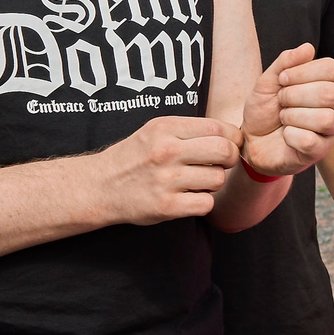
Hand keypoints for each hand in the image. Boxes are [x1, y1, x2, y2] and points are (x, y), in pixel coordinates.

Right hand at [99, 115, 242, 223]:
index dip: (233, 137)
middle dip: (230, 158)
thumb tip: (232, 135)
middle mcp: (166, 152)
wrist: (100, 186)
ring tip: (197, 181)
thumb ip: (189, 130)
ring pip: (218, 179)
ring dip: (213, 182)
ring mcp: (166, 180)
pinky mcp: (166, 206)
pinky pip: (206, 204)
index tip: (230, 144)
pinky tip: (190, 197)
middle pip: (224, 152)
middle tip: (221, 163)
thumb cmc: (135, 157)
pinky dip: (203, 202)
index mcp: (166, 128)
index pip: (218, 128)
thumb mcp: (156, 131)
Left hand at [240, 45, 333, 176]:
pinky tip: (286, 136)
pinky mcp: (318, 152)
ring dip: (294, 116)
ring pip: (325, 118)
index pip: (332, 68)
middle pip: (329, 93)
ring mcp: (330, 131)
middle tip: (281, 101)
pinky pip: (310, 141)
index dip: (302, 71)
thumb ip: (286, 62)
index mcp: (328, 84)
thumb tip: (308, 47)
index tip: (282, 79)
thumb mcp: (269, 80)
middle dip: (294, 94)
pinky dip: (290, 136)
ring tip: (284, 119)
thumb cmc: (265, 110)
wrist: (251, 141)